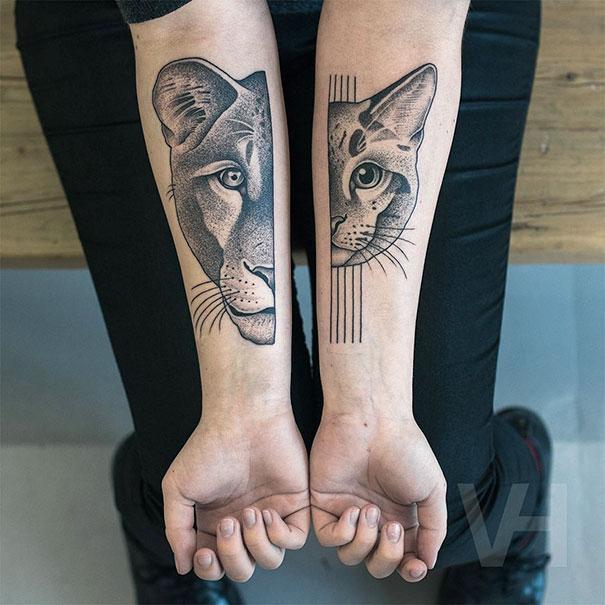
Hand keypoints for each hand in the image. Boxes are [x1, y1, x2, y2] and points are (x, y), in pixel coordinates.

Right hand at [162, 409, 308, 581]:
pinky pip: (294, 541)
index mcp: (216, 520)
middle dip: (233, 556)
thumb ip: (176, 530)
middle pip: (242, 568)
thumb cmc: (209, 447)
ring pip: (269, 560)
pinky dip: (279, 536)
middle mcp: (244, 522)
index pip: (215, 563)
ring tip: (248, 513)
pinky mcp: (294, 504)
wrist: (243, 420)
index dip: (209, 567)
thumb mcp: (178, 488)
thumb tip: (183, 565)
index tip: (203, 551)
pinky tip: (266, 512)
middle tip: (228, 523)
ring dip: (256, 545)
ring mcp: (270, 514)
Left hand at [310, 410, 446, 580]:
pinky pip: (329, 537)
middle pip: (377, 563)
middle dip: (387, 556)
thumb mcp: (432, 489)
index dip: (409, 570)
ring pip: (352, 556)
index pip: (403, 559)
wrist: (373, 421)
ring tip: (372, 511)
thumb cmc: (405, 448)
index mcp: (401, 516)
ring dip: (365, 542)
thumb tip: (429, 562)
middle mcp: (375, 517)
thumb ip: (433, 528)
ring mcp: (349, 511)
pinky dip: (343, 533)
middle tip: (392, 527)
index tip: (415, 566)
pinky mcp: (325, 502)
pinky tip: (353, 511)